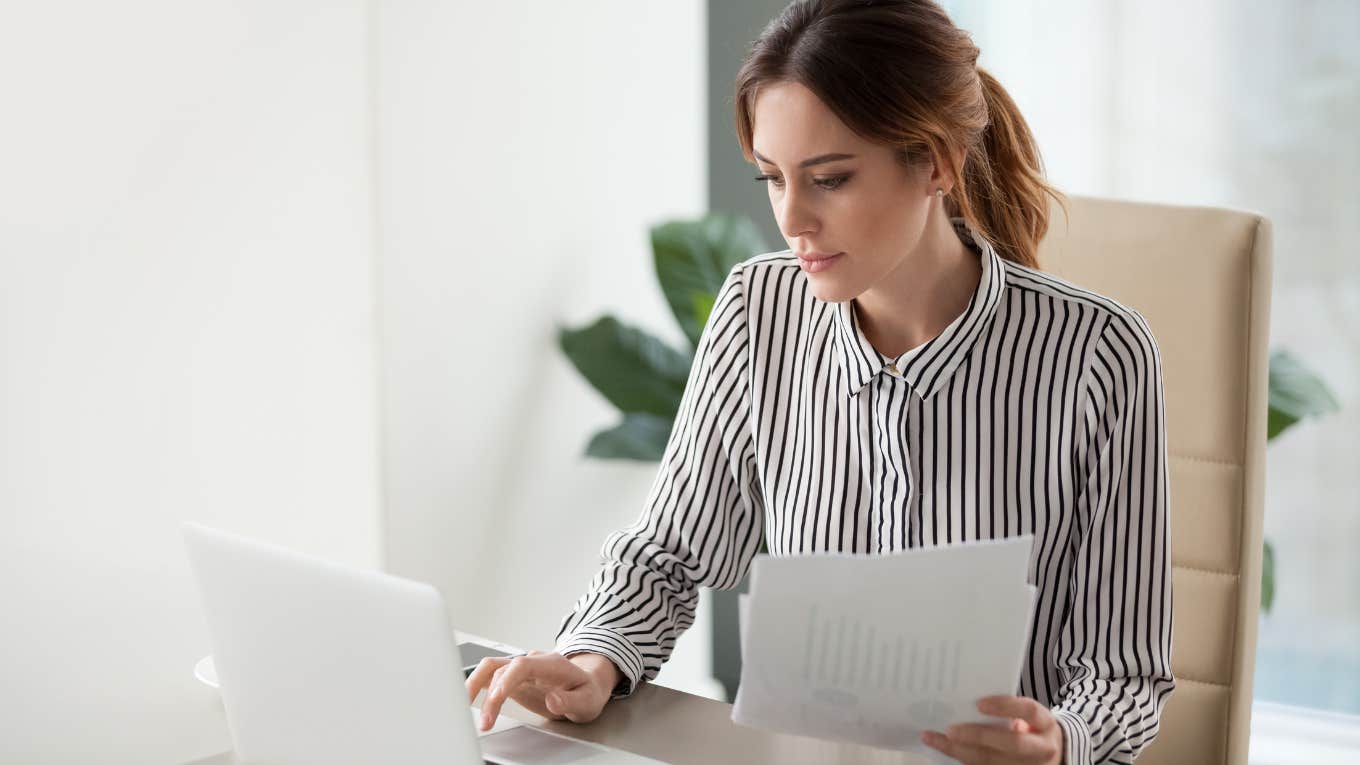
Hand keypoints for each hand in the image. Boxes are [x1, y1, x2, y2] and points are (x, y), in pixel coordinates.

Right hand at [465, 650, 617, 731]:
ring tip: (465, 709)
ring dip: (475, 688)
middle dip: (489, 694)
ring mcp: (520, 669)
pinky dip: (476, 687)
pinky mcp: (512, 678)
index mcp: (551, 664)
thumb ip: (571, 700)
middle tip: (485, 721)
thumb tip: (553, 699)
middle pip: (502, 668)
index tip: (497, 698)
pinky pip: (489, 677)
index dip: (507, 679)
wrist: (585, 685)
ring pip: (490, 669)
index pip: (523, 664)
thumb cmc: (586, 691)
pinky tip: (466, 700)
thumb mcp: (587, 700)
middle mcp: (532, 662)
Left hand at [921, 696, 1064, 763]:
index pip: (1029, 711)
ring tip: (934, 738)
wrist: (1053, 754)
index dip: (1005, 706)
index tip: (980, 703)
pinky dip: (961, 758)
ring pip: (992, 761)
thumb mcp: (1030, 715)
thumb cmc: (1032, 727)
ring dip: (959, 751)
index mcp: (1046, 724)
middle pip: (1011, 743)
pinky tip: (943, 748)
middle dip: (979, 736)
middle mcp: (1042, 748)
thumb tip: (970, 695)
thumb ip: (1008, 707)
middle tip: (951, 729)